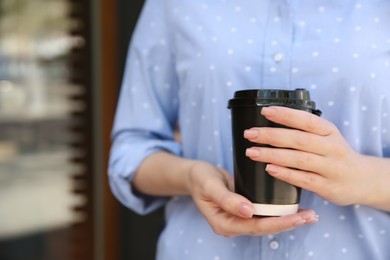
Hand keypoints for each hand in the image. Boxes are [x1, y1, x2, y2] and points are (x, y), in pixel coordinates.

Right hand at [186, 161, 317, 236]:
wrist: (195, 175)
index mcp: (224, 224)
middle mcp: (234, 225)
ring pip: (267, 223)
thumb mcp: (210, 186)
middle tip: (311, 216)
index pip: (256, 227)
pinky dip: (280, 211)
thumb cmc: (200, 178)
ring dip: (288, 219)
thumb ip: (226, 199)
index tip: (297, 217)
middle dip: (289, 223)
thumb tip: (248, 212)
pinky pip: (264, 214)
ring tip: (309, 214)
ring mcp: (240, 219)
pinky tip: (294, 206)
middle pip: (265, 228)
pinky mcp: (245, 210)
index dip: (278, 223)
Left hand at [244, 106, 368, 205]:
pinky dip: (285, 174)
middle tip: (249, 134)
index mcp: (329, 131)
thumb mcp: (326, 137)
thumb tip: (269, 123)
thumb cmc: (334, 154)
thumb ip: (304, 131)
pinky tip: (269, 169)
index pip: (306, 120)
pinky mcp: (327, 186)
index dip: (285, 115)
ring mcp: (331, 167)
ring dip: (273, 154)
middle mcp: (331, 147)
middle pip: (298, 139)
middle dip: (271, 135)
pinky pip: (303, 179)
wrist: (362, 180)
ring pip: (299, 159)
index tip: (265, 111)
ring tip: (252, 152)